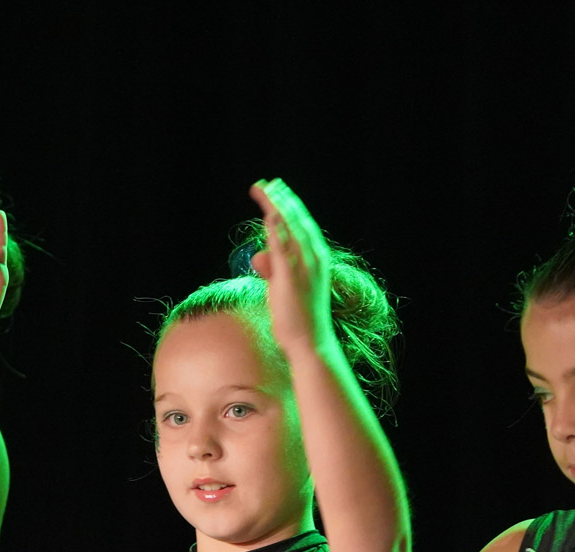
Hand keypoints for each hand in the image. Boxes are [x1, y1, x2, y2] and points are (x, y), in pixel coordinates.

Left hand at [248, 178, 334, 357]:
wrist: (310, 344)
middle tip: (267, 182)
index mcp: (315, 259)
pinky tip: (270, 215)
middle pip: (297, 221)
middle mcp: (313, 259)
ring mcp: (304, 269)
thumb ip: (272, 268)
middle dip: (282, 199)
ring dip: (278, 207)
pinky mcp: (291, 280)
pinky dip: (278, 231)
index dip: (288, 206)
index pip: (301, 225)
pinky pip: (284, 251)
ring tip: (266, 190)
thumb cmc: (297, 318)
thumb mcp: (282, 288)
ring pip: (292, 230)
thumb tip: (259, 255)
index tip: (275, 191)